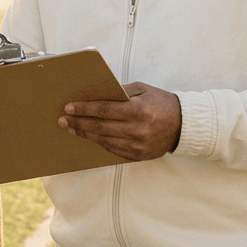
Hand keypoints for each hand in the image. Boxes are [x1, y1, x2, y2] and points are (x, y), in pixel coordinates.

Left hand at [58, 82, 181, 160]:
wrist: (184, 126)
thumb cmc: (161, 102)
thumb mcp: (142, 90)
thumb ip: (120, 92)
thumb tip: (95, 94)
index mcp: (138, 110)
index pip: (104, 110)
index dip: (84, 109)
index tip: (68, 107)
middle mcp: (138, 130)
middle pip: (100, 127)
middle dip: (78, 123)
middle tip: (63, 120)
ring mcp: (138, 145)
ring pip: (104, 141)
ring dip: (85, 135)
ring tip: (71, 128)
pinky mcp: (138, 156)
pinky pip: (113, 150)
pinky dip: (99, 142)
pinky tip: (89, 137)